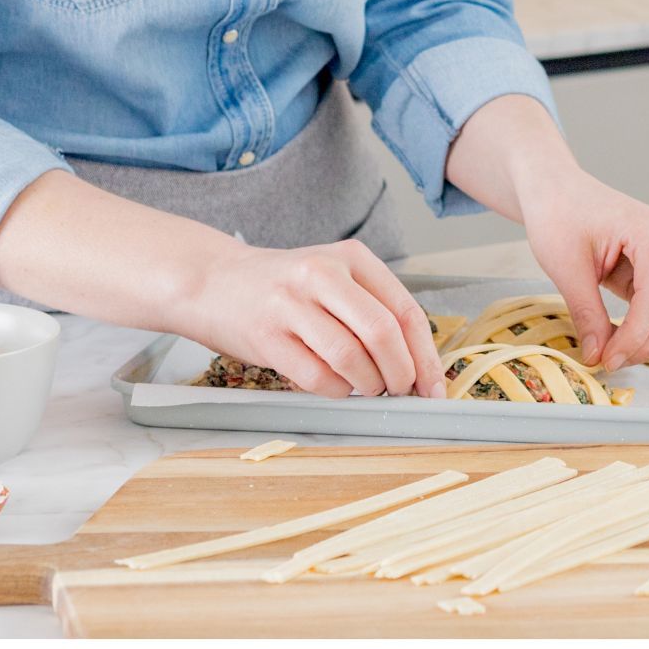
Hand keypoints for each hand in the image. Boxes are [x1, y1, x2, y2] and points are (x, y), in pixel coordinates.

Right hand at [185, 236, 443, 397]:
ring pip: (351, 358)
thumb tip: (418, 364)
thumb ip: (372, 309)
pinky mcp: (267, 337)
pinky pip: (318, 377)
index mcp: (351, 256)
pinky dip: (336, 391)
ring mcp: (291, 304)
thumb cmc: (284, 287)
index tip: (435, 386)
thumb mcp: (333, 277)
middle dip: (401, 373)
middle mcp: (322, 274)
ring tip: (367, 388)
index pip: (404, 310)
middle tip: (400, 391)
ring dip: (368, 385)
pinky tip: (336, 387)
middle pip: (382, 333)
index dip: (425, 355)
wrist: (213, 281)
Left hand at [518, 169, 648, 369]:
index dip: (635, 336)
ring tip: (610, 350)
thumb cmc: (558, 214)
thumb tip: (597, 357)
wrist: (555, 189)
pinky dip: (645, 326)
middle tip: (611, 361)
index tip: (606, 361)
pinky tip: (615, 336)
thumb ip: (586, 313)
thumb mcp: (565, 267)